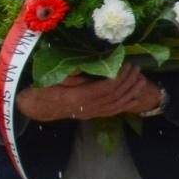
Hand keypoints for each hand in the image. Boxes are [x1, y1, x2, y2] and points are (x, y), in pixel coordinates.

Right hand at [17, 65, 152, 121]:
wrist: (37, 107)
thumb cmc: (43, 89)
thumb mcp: (54, 78)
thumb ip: (72, 73)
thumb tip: (88, 63)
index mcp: (79, 97)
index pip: (106, 88)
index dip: (119, 77)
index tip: (127, 64)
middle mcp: (88, 108)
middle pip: (114, 96)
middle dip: (128, 82)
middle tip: (137, 69)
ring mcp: (90, 114)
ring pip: (116, 105)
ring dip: (130, 93)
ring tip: (141, 81)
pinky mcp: (91, 115)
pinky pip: (112, 112)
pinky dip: (125, 105)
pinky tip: (134, 99)